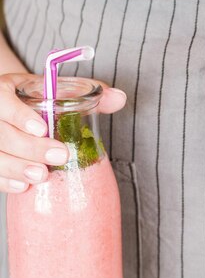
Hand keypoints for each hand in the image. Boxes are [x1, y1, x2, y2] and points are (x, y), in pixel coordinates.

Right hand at [0, 73, 125, 192]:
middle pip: (0, 134)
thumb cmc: (42, 99)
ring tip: (42, 175)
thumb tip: (120, 98)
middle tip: (59, 155)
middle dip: (30, 147)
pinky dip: (6, 181)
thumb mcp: (62, 90)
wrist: (18, 106)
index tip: (42, 128)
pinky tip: (24, 187)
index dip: (19, 115)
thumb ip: (91, 93)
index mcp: (5, 90)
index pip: (2, 101)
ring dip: (17, 168)